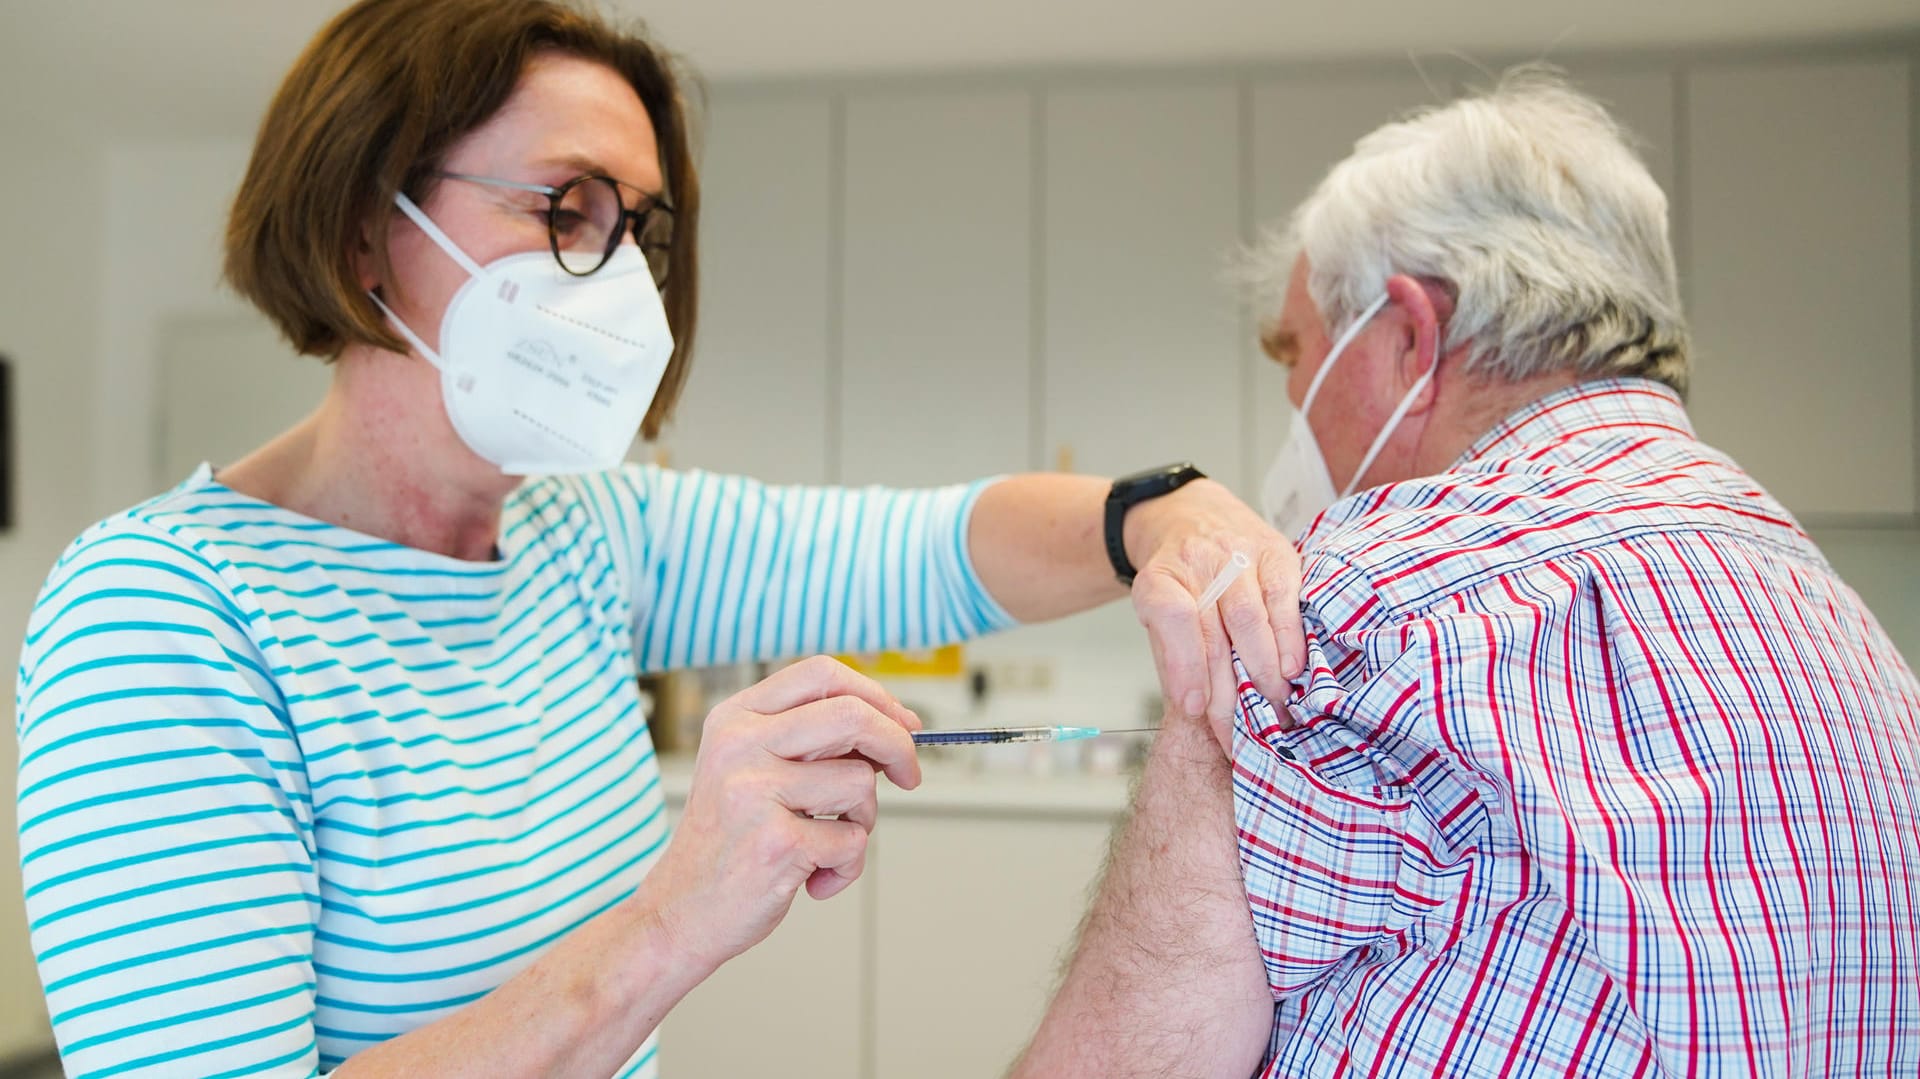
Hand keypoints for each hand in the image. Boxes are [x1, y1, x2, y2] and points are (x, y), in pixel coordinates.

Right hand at [632, 656, 921, 975]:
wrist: (680, 911)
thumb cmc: (729, 842)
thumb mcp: (749, 769)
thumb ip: (808, 740)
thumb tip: (894, 726)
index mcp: (735, 718)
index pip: (822, 674)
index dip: (876, 696)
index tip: (902, 724)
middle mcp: (740, 746)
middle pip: (852, 715)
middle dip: (898, 745)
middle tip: (909, 775)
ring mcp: (755, 793)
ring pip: (859, 784)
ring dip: (861, 821)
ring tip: (825, 845)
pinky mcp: (776, 843)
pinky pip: (851, 842)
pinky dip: (845, 867)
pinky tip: (812, 880)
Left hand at [1123, 478, 1303, 746]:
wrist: (1193, 516)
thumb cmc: (1180, 580)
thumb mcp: (1158, 612)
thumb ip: (1173, 655)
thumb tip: (1196, 709)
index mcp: (1158, 580)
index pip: (1171, 620)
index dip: (1184, 666)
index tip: (1195, 708)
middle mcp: (1196, 562)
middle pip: (1214, 633)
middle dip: (1229, 693)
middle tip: (1242, 736)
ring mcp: (1237, 553)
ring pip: (1249, 618)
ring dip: (1263, 671)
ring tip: (1273, 709)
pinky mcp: (1275, 550)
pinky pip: (1285, 597)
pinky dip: (1289, 637)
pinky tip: (1293, 668)